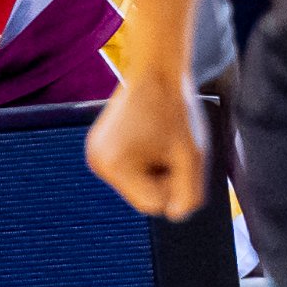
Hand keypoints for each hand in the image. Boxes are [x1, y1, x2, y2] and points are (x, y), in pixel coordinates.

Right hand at [86, 78, 210, 218]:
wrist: (155, 72)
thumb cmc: (177, 111)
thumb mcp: (193, 156)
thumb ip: (190, 194)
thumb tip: (175, 215)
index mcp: (114, 166)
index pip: (153, 205)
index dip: (175, 185)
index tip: (178, 156)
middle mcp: (96, 164)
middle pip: (143, 196)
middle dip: (163, 178)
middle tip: (170, 145)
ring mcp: (93, 157)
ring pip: (136, 186)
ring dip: (154, 170)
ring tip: (159, 139)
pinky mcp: (97, 149)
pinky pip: (128, 172)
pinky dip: (143, 161)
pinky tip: (147, 137)